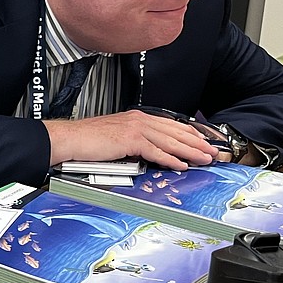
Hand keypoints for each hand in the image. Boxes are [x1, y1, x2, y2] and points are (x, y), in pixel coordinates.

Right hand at [46, 110, 221, 170]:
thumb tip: (150, 154)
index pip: (170, 125)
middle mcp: (139, 119)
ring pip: (170, 140)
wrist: (70, 139)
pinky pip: (156, 151)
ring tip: (204, 159)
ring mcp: (135, 128)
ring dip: (190, 151)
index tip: (202, 142)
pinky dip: (171, 158)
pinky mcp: (129, 139)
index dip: (189, 134)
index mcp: (137, 118)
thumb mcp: (116, 138)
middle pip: (175, 131)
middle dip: (197, 142)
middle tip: (212, 152)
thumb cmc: (87, 141)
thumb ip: (134, 142)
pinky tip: (182, 165)